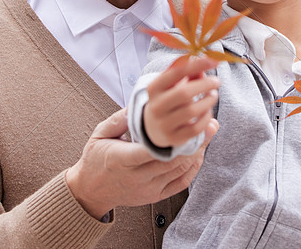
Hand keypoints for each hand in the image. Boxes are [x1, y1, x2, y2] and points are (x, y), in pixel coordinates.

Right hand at [65, 108, 218, 218]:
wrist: (91, 191)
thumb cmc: (95, 159)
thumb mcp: (99, 134)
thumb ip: (119, 119)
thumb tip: (140, 104)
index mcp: (120, 160)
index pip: (148, 150)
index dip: (171, 138)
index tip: (187, 120)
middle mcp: (136, 177)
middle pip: (172, 160)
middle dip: (194, 139)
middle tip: (209, 120)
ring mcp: (148, 188)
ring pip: (179, 170)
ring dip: (198, 150)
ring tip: (208, 130)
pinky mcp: (156, 196)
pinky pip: (181, 183)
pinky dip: (194, 167)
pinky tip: (200, 152)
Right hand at [143, 56, 219, 147]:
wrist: (153, 127)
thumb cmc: (168, 98)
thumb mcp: (173, 85)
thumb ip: (189, 74)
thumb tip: (205, 64)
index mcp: (154, 88)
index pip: (175, 73)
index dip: (196, 65)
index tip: (213, 60)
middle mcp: (156, 106)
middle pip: (184, 93)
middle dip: (205, 85)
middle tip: (217, 81)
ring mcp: (164, 124)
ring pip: (192, 111)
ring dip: (208, 101)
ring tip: (213, 95)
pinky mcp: (174, 138)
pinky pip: (196, 128)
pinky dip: (206, 118)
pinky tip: (208, 111)